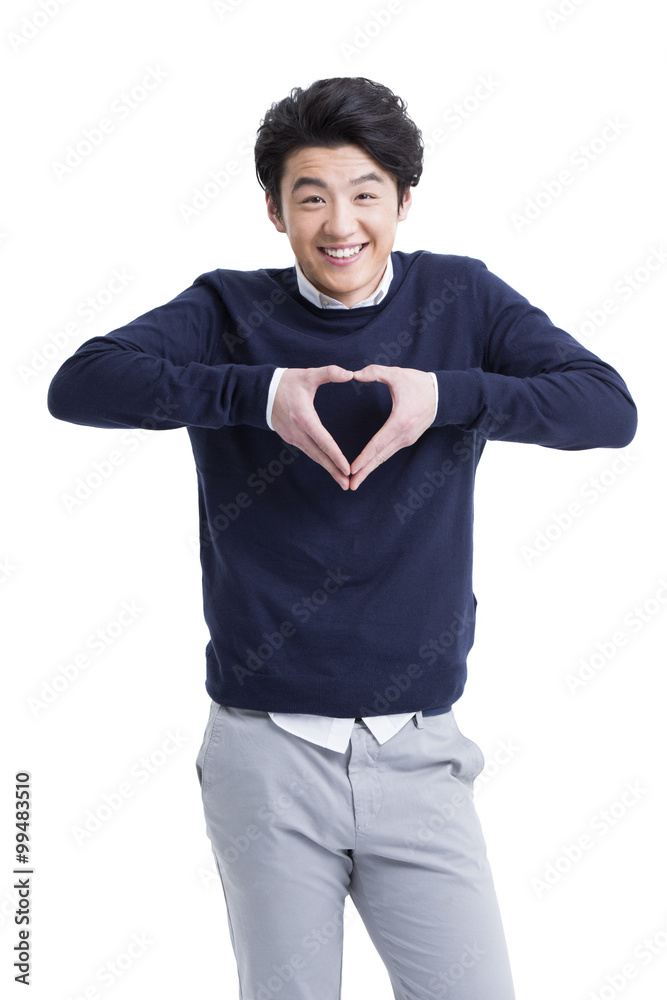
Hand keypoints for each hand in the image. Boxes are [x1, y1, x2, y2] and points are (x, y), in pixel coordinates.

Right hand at [271, 365, 354, 488]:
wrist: (258, 392)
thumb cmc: (285, 383)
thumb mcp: (307, 375)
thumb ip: (329, 373)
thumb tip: (350, 374)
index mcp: (304, 418)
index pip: (323, 441)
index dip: (336, 456)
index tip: (347, 468)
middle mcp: (298, 432)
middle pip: (319, 456)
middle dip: (333, 470)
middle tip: (347, 484)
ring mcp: (293, 437)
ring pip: (313, 456)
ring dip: (327, 468)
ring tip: (341, 480)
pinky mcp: (290, 438)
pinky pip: (308, 452)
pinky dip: (319, 460)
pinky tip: (328, 466)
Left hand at [349, 366, 434, 490]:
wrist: (444, 395)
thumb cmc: (419, 384)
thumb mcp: (397, 374)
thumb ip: (375, 372)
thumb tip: (355, 373)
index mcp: (399, 422)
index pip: (378, 443)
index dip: (364, 457)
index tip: (351, 469)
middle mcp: (404, 435)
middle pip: (380, 457)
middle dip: (364, 472)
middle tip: (349, 486)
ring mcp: (407, 439)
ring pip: (384, 457)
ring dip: (369, 470)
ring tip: (355, 482)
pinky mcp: (407, 440)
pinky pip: (389, 453)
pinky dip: (377, 461)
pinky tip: (367, 468)